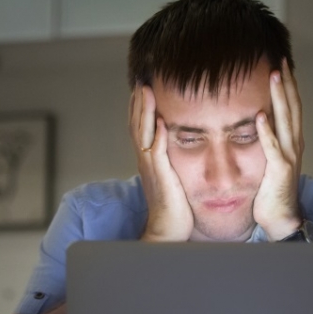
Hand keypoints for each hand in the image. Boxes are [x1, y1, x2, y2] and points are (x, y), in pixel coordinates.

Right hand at [128, 84, 193, 240]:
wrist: (167, 232)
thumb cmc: (174, 208)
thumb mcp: (171, 178)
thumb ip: (169, 160)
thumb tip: (174, 146)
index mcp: (149, 160)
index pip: (141, 128)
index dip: (140, 108)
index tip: (142, 88)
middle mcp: (145, 161)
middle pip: (138, 125)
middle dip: (139, 102)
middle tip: (141, 80)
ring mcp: (151, 168)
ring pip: (144, 134)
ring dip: (145, 112)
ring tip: (146, 91)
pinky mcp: (161, 178)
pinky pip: (157, 154)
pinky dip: (159, 137)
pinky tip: (163, 123)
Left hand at [252, 59, 303, 240]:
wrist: (280, 217)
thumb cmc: (272, 190)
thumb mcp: (272, 160)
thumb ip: (269, 140)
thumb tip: (258, 121)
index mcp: (292, 141)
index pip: (292, 107)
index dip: (289, 86)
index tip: (282, 65)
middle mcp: (295, 145)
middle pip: (292, 108)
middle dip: (287, 83)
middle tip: (280, 61)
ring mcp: (289, 156)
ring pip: (286, 121)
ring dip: (280, 98)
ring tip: (274, 77)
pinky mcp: (280, 170)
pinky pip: (273, 147)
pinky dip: (267, 130)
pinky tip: (260, 115)